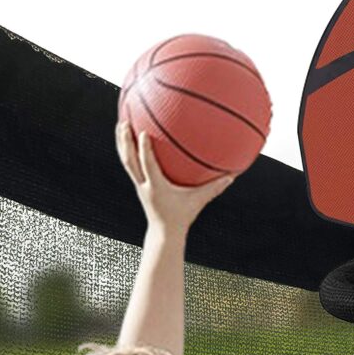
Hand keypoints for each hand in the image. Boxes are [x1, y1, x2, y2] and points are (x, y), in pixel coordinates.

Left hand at [116, 121, 234, 234]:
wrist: (164, 232)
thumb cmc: (182, 216)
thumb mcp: (199, 201)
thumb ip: (214, 188)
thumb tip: (232, 176)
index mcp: (156, 187)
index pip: (148, 165)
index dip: (144, 150)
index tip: (141, 132)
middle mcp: (144, 184)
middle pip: (130, 160)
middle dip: (125, 141)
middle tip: (124, 121)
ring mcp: (139, 185)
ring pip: (126, 161)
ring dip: (122, 143)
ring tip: (121, 124)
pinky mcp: (138, 185)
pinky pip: (130, 164)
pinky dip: (128, 150)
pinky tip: (130, 140)